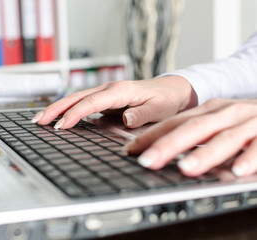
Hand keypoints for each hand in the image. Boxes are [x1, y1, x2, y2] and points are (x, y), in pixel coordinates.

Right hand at [32, 76, 196, 128]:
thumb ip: (141, 114)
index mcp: (120, 91)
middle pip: (77, 97)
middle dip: (56, 108)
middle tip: (38, 120)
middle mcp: (109, 89)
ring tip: (40, 118)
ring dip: (58, 108)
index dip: (74, 114)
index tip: (61, 126)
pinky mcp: (105, 99)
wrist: (170, 90)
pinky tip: (59, 117)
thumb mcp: (158, 109)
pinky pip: (83, 103)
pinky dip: (68, 109)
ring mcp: (106, 93)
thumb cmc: (164, 100)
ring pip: (76, 98)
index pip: (91, 103)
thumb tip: (125, 118)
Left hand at [125, 98, 256, 176]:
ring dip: (204, 153)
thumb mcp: (216, 121)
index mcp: (208, 111)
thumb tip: (159, 150)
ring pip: (224, 138)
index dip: (151, 135)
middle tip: (147, 161)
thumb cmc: (244, 120)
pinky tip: (237, 171)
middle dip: (168, 145)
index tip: (130, 150)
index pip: (174, 122)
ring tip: (185, 168)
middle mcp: (225, 113)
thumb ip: (194, 133)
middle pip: (193, 128)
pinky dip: (249, 158)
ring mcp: (248, 122)